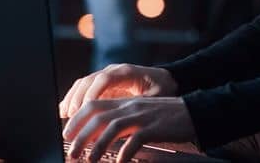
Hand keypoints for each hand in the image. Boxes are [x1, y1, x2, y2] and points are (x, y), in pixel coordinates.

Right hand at [59, 64, 177, 118]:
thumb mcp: (156, 98)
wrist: (165, 79)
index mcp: (127, 72)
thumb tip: (127, 117)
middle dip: (78, 98)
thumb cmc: (162, 88)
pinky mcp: (102, 84)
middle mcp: (113, 71)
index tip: (86, 107)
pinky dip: (73, 98)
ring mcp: (106, 75)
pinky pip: (84, 88)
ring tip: (65, 115)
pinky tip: (65, 110)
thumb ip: (140, 105)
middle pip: (90, 80)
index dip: (93, 93)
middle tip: (71, 115)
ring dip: (73, 98)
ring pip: (83, 83)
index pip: (105, 79)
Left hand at [64, 97, 195, 162]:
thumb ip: (121, 118)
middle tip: (71, 151)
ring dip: (97, 144)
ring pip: (112, 127)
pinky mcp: (154, 127)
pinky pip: (135, 140)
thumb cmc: (164, 117)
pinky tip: (120, 162)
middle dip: (80, 134)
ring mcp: (142, 116)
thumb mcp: (139, 113)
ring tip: (89, 160)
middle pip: (98, 116)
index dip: (77, 118)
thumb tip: (98, 133)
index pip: (93, 105)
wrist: (193, 111)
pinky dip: (125, 152)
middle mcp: (130, 106)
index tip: (66, 133)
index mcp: (125, 102)